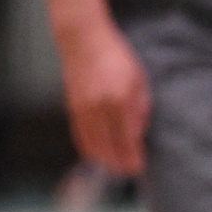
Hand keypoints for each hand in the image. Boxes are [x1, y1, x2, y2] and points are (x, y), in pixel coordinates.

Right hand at [59, 20, 150, 176]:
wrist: (83, 40)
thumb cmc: (117, 58)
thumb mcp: (139, 81)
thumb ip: (140, 109)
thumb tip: (138, 135)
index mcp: (120, 100)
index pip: (127, 139)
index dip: (133, 157)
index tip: (139, 167)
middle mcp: (99, 107)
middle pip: (108, 147)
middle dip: (119, 163)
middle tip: (129, 171)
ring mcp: (83, 107)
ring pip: (91, 144)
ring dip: (104, 159)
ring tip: (115, 167)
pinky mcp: (71, 106)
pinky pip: (79, 134)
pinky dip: (88, 148)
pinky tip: (97, 155)